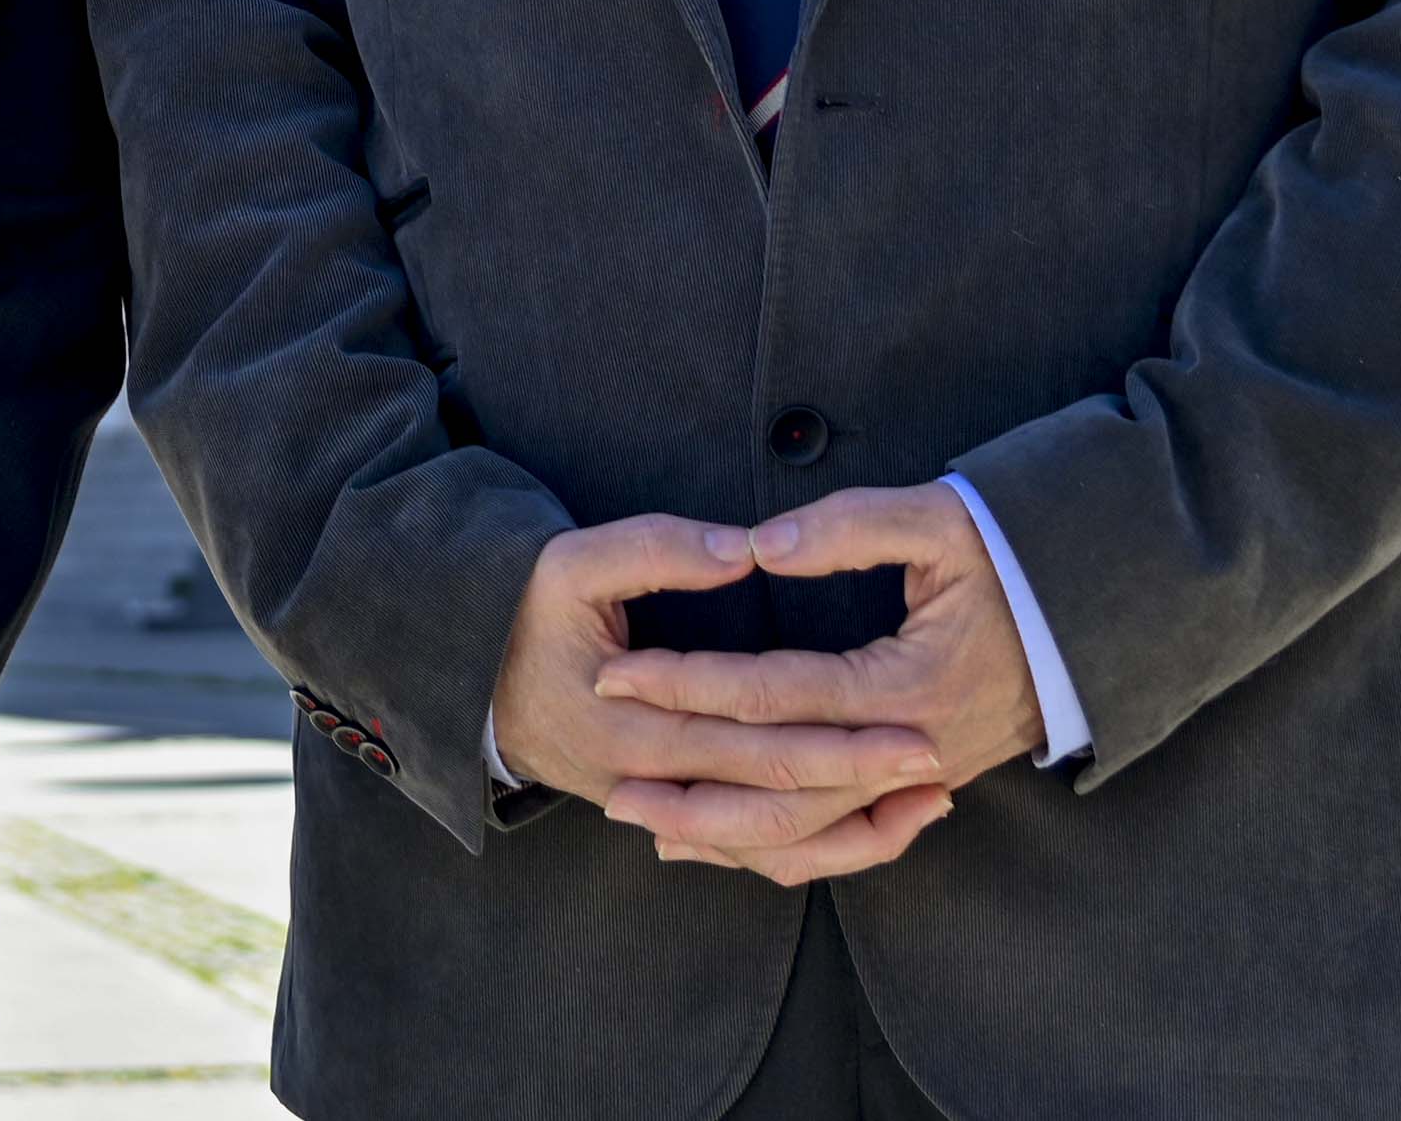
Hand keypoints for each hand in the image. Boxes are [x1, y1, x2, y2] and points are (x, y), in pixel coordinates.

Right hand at [486, 513, 948, 879]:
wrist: (462, 681)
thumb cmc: (522, 614)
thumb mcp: (569, 563)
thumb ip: (657, 551)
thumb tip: (746, 550)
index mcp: (629, 722)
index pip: (752, 739)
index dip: (835, 736)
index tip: (910, 721)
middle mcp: (647, 784)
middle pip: (772, 798)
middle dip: (859, 782)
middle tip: (937, 760)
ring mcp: (655, 809)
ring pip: (764, 847)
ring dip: (849, 832)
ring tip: (925, 803)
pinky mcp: (664, 814)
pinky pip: (746, 851)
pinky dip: (811, 846)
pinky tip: (868, 823)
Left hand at [587, 483, 1043, 870]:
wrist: (1096, 618)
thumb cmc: (1013, 557)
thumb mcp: (941, 521)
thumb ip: (848, 528)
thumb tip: (759, 547)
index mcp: (907, 680)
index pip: (775, 692)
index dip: (690, 683)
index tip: (616, 673)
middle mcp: (912, 749)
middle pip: (781, 782)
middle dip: (687, 780)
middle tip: (604, 777)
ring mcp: (921, 781)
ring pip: (809, 831)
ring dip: (722, 832)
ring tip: (643, 823)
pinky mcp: (922, 791)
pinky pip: (842, 839)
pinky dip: (778, 850)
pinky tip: (720, 845)